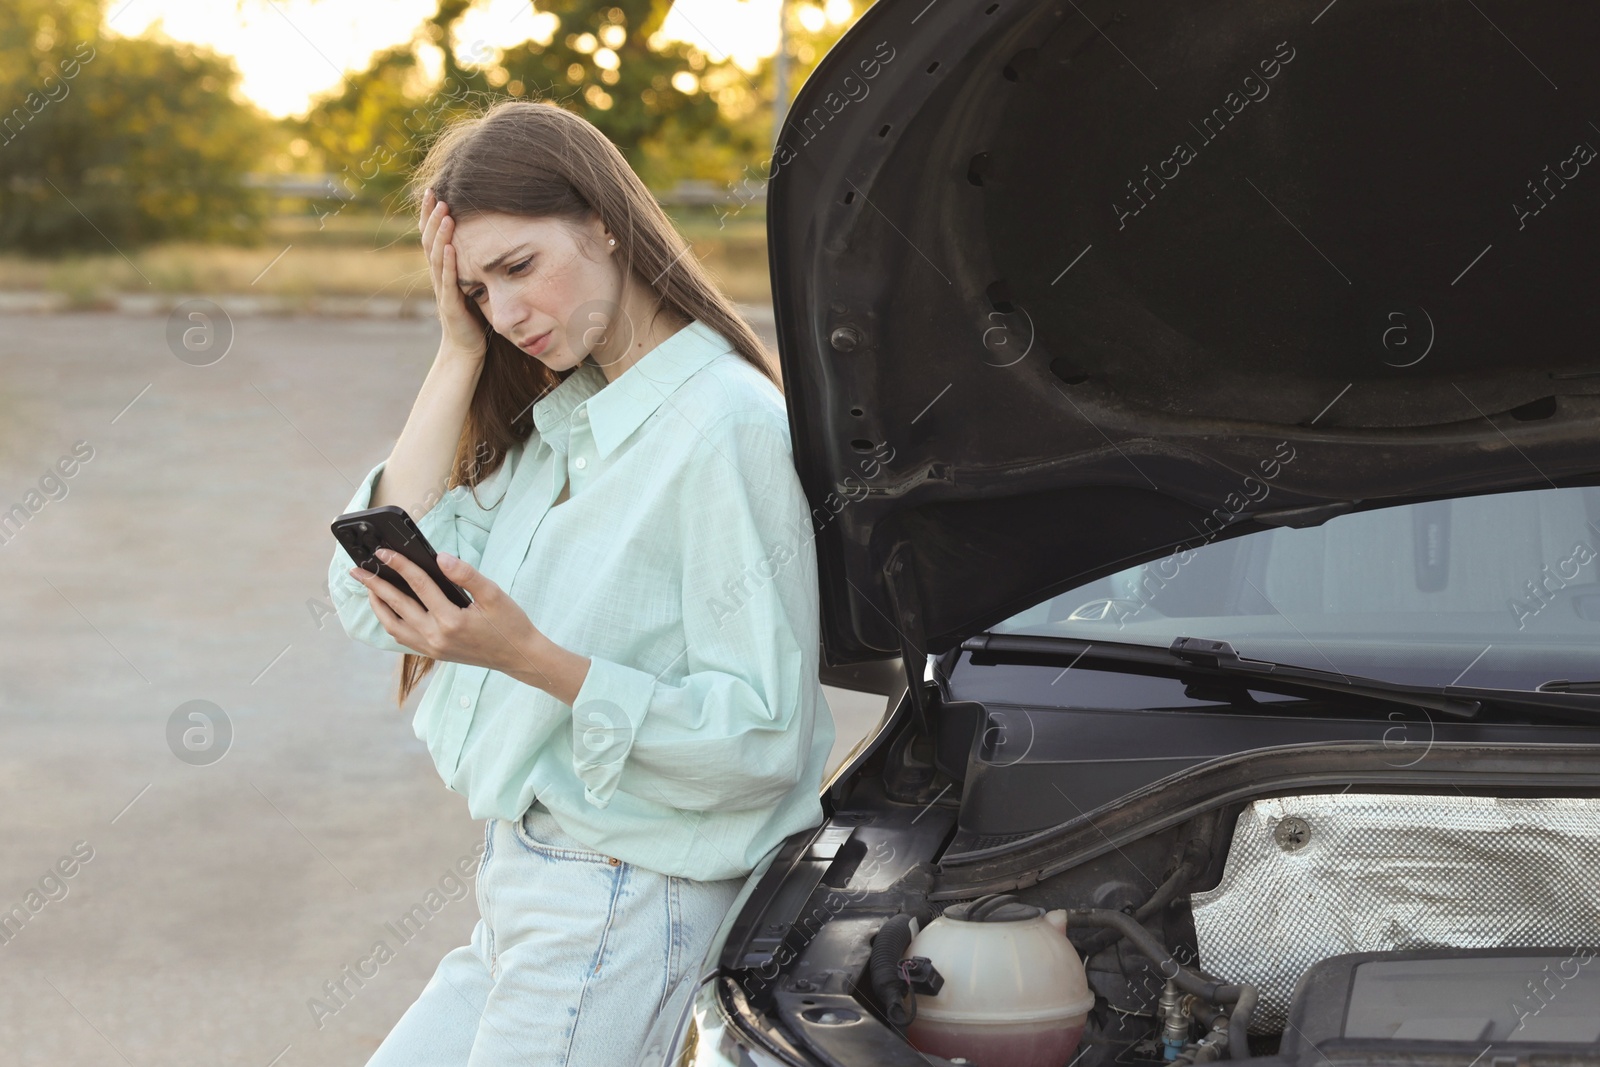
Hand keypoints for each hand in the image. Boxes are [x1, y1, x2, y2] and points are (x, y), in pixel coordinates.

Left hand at [351, 547, 546, 680]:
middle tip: (357, 568)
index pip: (418, 585)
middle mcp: (436, 637)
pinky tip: (388, 608)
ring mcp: (432, 648)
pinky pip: (402, 637)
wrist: (518, 657)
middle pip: (396, 605)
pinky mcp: (433, 654)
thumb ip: (466, 574)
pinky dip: (390, 620)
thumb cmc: (509, 624)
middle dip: (374, 584)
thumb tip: (440, 557)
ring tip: (369, 587)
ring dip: (377, 605)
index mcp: (451, 620)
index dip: (399, 564)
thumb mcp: (494, 594)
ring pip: (392, 625)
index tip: (382, 551)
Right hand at [421, 188, 486, 365]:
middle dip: (431, 217)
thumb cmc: (472, 316)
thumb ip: (471, 264)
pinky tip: (451, 247)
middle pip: (429, 241)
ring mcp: (442, 291)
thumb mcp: (472, 284)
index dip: (430, 214)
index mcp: (443, 270)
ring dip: (440, 234)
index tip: (432, 190)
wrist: (466, 349)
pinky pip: (448, 281)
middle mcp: (438, 277)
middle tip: (434, 193)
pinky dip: (449, 263)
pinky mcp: (451, 306)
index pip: (432, 236)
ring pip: (437, 257)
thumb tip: (485, 238)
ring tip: (445, 213)